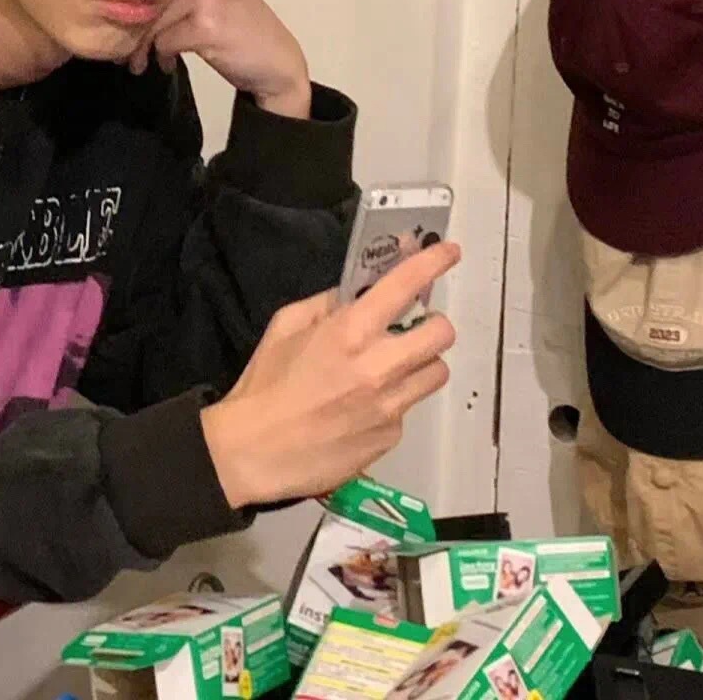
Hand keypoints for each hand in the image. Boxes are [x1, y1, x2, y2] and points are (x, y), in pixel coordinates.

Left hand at [128, 0, 311, 117]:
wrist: (277, 63)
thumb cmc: (239, 30)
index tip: (118, 16)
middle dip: (129, 25)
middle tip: (124, 50)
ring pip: (151, 18)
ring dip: (141, 46)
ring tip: (139, 62)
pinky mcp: (207, 25)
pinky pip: (164, 40)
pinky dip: (162, 57)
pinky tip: (169, 65)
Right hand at [200, 241, 460, 507]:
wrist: (254, 451)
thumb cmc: (265, 385)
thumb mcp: (285, 326)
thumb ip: (325, 305)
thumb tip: (354, 296)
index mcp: (350, 330)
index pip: (405, 284)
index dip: (433, 261)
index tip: (448, 251)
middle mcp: (379, 365)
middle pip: (442, 333)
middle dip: (432, 325)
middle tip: (413, 328)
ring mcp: (390, 405)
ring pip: (435, 373)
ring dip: (419, 364)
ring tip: (390, 369)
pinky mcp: (390, 437)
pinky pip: (407, 408)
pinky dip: (392, 401)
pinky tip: (361, 409)